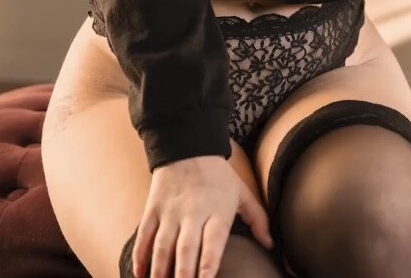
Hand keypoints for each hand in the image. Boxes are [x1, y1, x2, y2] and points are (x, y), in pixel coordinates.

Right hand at [132, 155, 273, 277]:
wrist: (188, 146)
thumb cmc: (218, 176)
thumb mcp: (241, 192)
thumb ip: (257, 219)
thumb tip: (270, 244)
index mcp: (217, 211)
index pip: (213, 241)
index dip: (209, 263)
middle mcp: (193, 213)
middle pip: (186, 248)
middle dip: (183, 274)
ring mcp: (170, 211)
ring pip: (163, 244)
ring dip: (160, 270)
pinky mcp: (153, 207)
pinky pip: (145, 234)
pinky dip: (140, 255)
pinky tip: (140, 274)